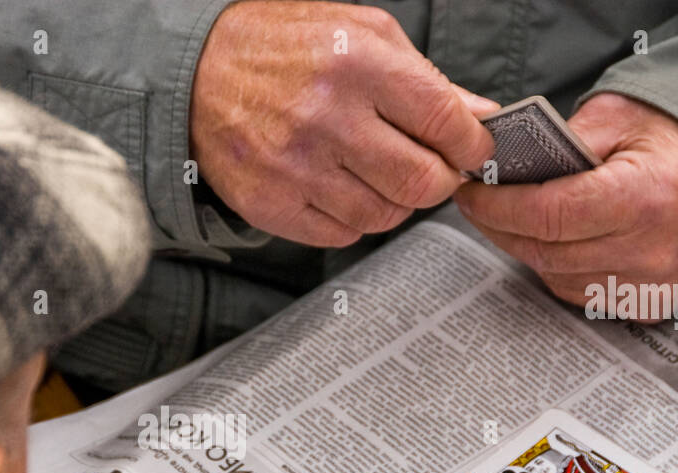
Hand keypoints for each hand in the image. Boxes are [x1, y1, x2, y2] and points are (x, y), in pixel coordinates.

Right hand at [190, 1, 495, 245]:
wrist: (197, 71)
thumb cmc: (285, 47)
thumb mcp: (361, 34)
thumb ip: (424, 78)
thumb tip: (480, 117)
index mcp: (358, 63)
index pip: (445, 123)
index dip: (470, 145)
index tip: (470, 150)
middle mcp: (326, 117)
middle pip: (421, 182)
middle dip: (438, 181)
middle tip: (429, 169)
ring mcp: (295, 166)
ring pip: (384, 215)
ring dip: (394, 202)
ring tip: (377, 176)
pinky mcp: (269, 203)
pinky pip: (340, 234)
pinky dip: (352, 218)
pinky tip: (339, 189)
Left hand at [455, 93, 677, 318]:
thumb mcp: (622, 118)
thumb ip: (563, 140)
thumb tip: (505, 164)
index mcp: (644, 199)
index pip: (546, 215)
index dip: (498, 206)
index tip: (470, 192)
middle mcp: (649, 251)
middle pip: (544, 251)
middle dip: (500, 226)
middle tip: (477, 204)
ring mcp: (651, 286)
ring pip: (555, 278)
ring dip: (525, 249)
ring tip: (508, 219)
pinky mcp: (648, 306)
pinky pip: (579, 294)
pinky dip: (555, 269)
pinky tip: (549, 242)